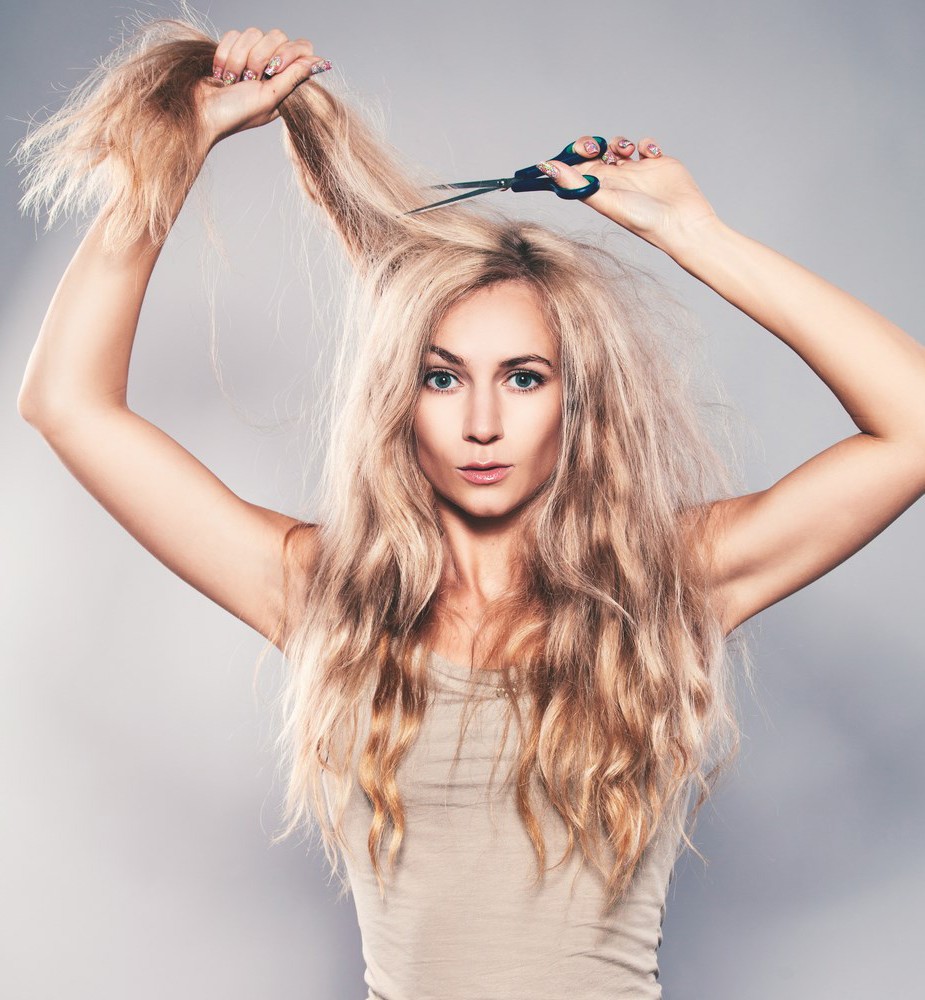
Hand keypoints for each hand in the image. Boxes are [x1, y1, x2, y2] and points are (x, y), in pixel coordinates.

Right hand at [198, 28, 332, 148]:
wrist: (203, 112)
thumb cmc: (236, 113)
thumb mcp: (271, 98)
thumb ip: (294, 77)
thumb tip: (319, 62)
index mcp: (286, 81)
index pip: (301, 47)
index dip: (290, 52)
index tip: (275, 69)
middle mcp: (271, 67)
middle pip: (277, 35)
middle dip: (260, 57)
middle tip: (250, 79)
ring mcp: (250, 57)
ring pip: (253, 32)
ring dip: (239, 58)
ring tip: (233, 80)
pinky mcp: (231, 49)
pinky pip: (233, 34)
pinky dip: (225, 54)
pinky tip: (222, 73)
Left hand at [537, 136, 720, 253]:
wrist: (680, 221)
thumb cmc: (642, 219)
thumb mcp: (605, 200)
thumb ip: (576, 184)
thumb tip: (547, 168)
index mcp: (599, 188)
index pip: (577, 167)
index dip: (573, 154)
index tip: (580, 150)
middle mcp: (615, 179)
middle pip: (595, 152)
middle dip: (594, 143)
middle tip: (598, 147)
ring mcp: (636, 170)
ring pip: (618, 146)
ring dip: (619, 141)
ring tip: (628, 151)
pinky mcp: (656, 163)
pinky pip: (645, 145)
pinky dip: (646, 143)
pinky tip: (651, 154)